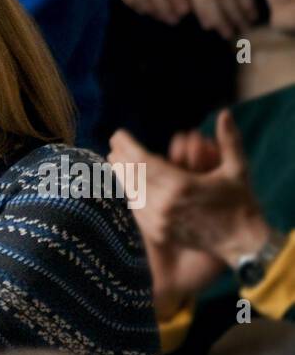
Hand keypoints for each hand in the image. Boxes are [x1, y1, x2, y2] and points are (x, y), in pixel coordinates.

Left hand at [109, 111, 267, 263]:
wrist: (240, 241)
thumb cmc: (241, 202)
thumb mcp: (238, 168)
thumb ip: (229, 140)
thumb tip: (224, 113)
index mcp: (181, 185)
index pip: (143, 162)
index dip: (128, 147)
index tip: (118, 135)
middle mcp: (165, 204)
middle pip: (132, 177)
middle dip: (120, 159)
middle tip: (113, 145)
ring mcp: (159, 221)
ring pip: (131, 193)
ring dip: (121, 176)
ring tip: (114, 161)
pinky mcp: (158, 232)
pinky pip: (137, 209)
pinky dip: (130, 194)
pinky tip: (126, 185)